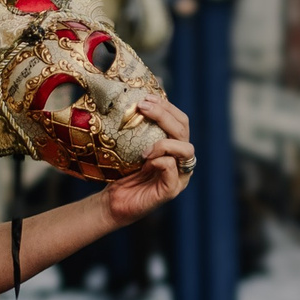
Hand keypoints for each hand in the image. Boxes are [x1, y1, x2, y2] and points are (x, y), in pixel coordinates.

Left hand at [101, 97, 194, 225]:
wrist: (112, 203)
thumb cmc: (121, 174)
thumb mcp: (132, 147)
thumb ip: (140, 130)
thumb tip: (135, 100)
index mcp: (174, 148)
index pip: (181, 121)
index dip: (167, 107)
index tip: (146, 97)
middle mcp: (180, 161)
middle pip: (184, 130)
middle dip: (164, 115)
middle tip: (142, 108)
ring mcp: (178, 177)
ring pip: (186, 150)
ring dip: (165, 142)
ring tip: (144, 146)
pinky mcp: (170, 191)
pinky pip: (173, 170)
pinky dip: (161, 160)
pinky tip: (144, 159)